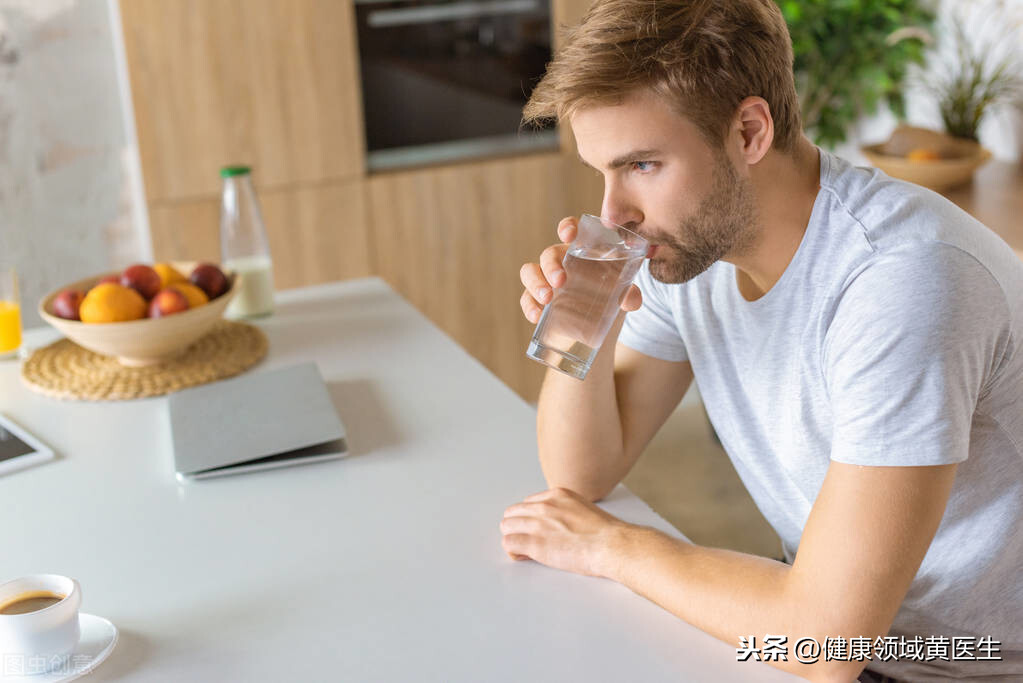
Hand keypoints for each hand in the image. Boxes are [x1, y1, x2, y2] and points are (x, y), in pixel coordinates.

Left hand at [500, 487, 631, 577]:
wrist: (612, 545)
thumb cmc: (606, 533)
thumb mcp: (584, 508)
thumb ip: (566, 511)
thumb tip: (560, 523)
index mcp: (557, 495)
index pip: (528, 503)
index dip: (529, 519)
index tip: (536, 530)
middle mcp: (544, 506)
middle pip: (513, 513)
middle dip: (517, 527)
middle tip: (526, 540)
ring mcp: (538, 524)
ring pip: (507, 526)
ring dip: (513, 538)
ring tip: (525, 550)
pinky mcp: (535, 543)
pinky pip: (508, 543)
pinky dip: (513, 551)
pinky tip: (524, 556)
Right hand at [519, 217, 642, 324]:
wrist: (596, 330)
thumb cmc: (609, 300)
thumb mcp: (622, 297)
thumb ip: (629, 295)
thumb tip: (630, 300)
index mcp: (582, 252)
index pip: (571, 231)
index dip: (567, 227)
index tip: (568, 235)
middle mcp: (561, 262)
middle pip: (548, 254)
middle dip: (551, 265)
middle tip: (560, 282)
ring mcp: (546, 281)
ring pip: (529, 271)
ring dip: (535, 283)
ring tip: (547, 299)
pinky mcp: (537, 301)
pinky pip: (526, 298)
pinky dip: (529, 306)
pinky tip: (537, 316)